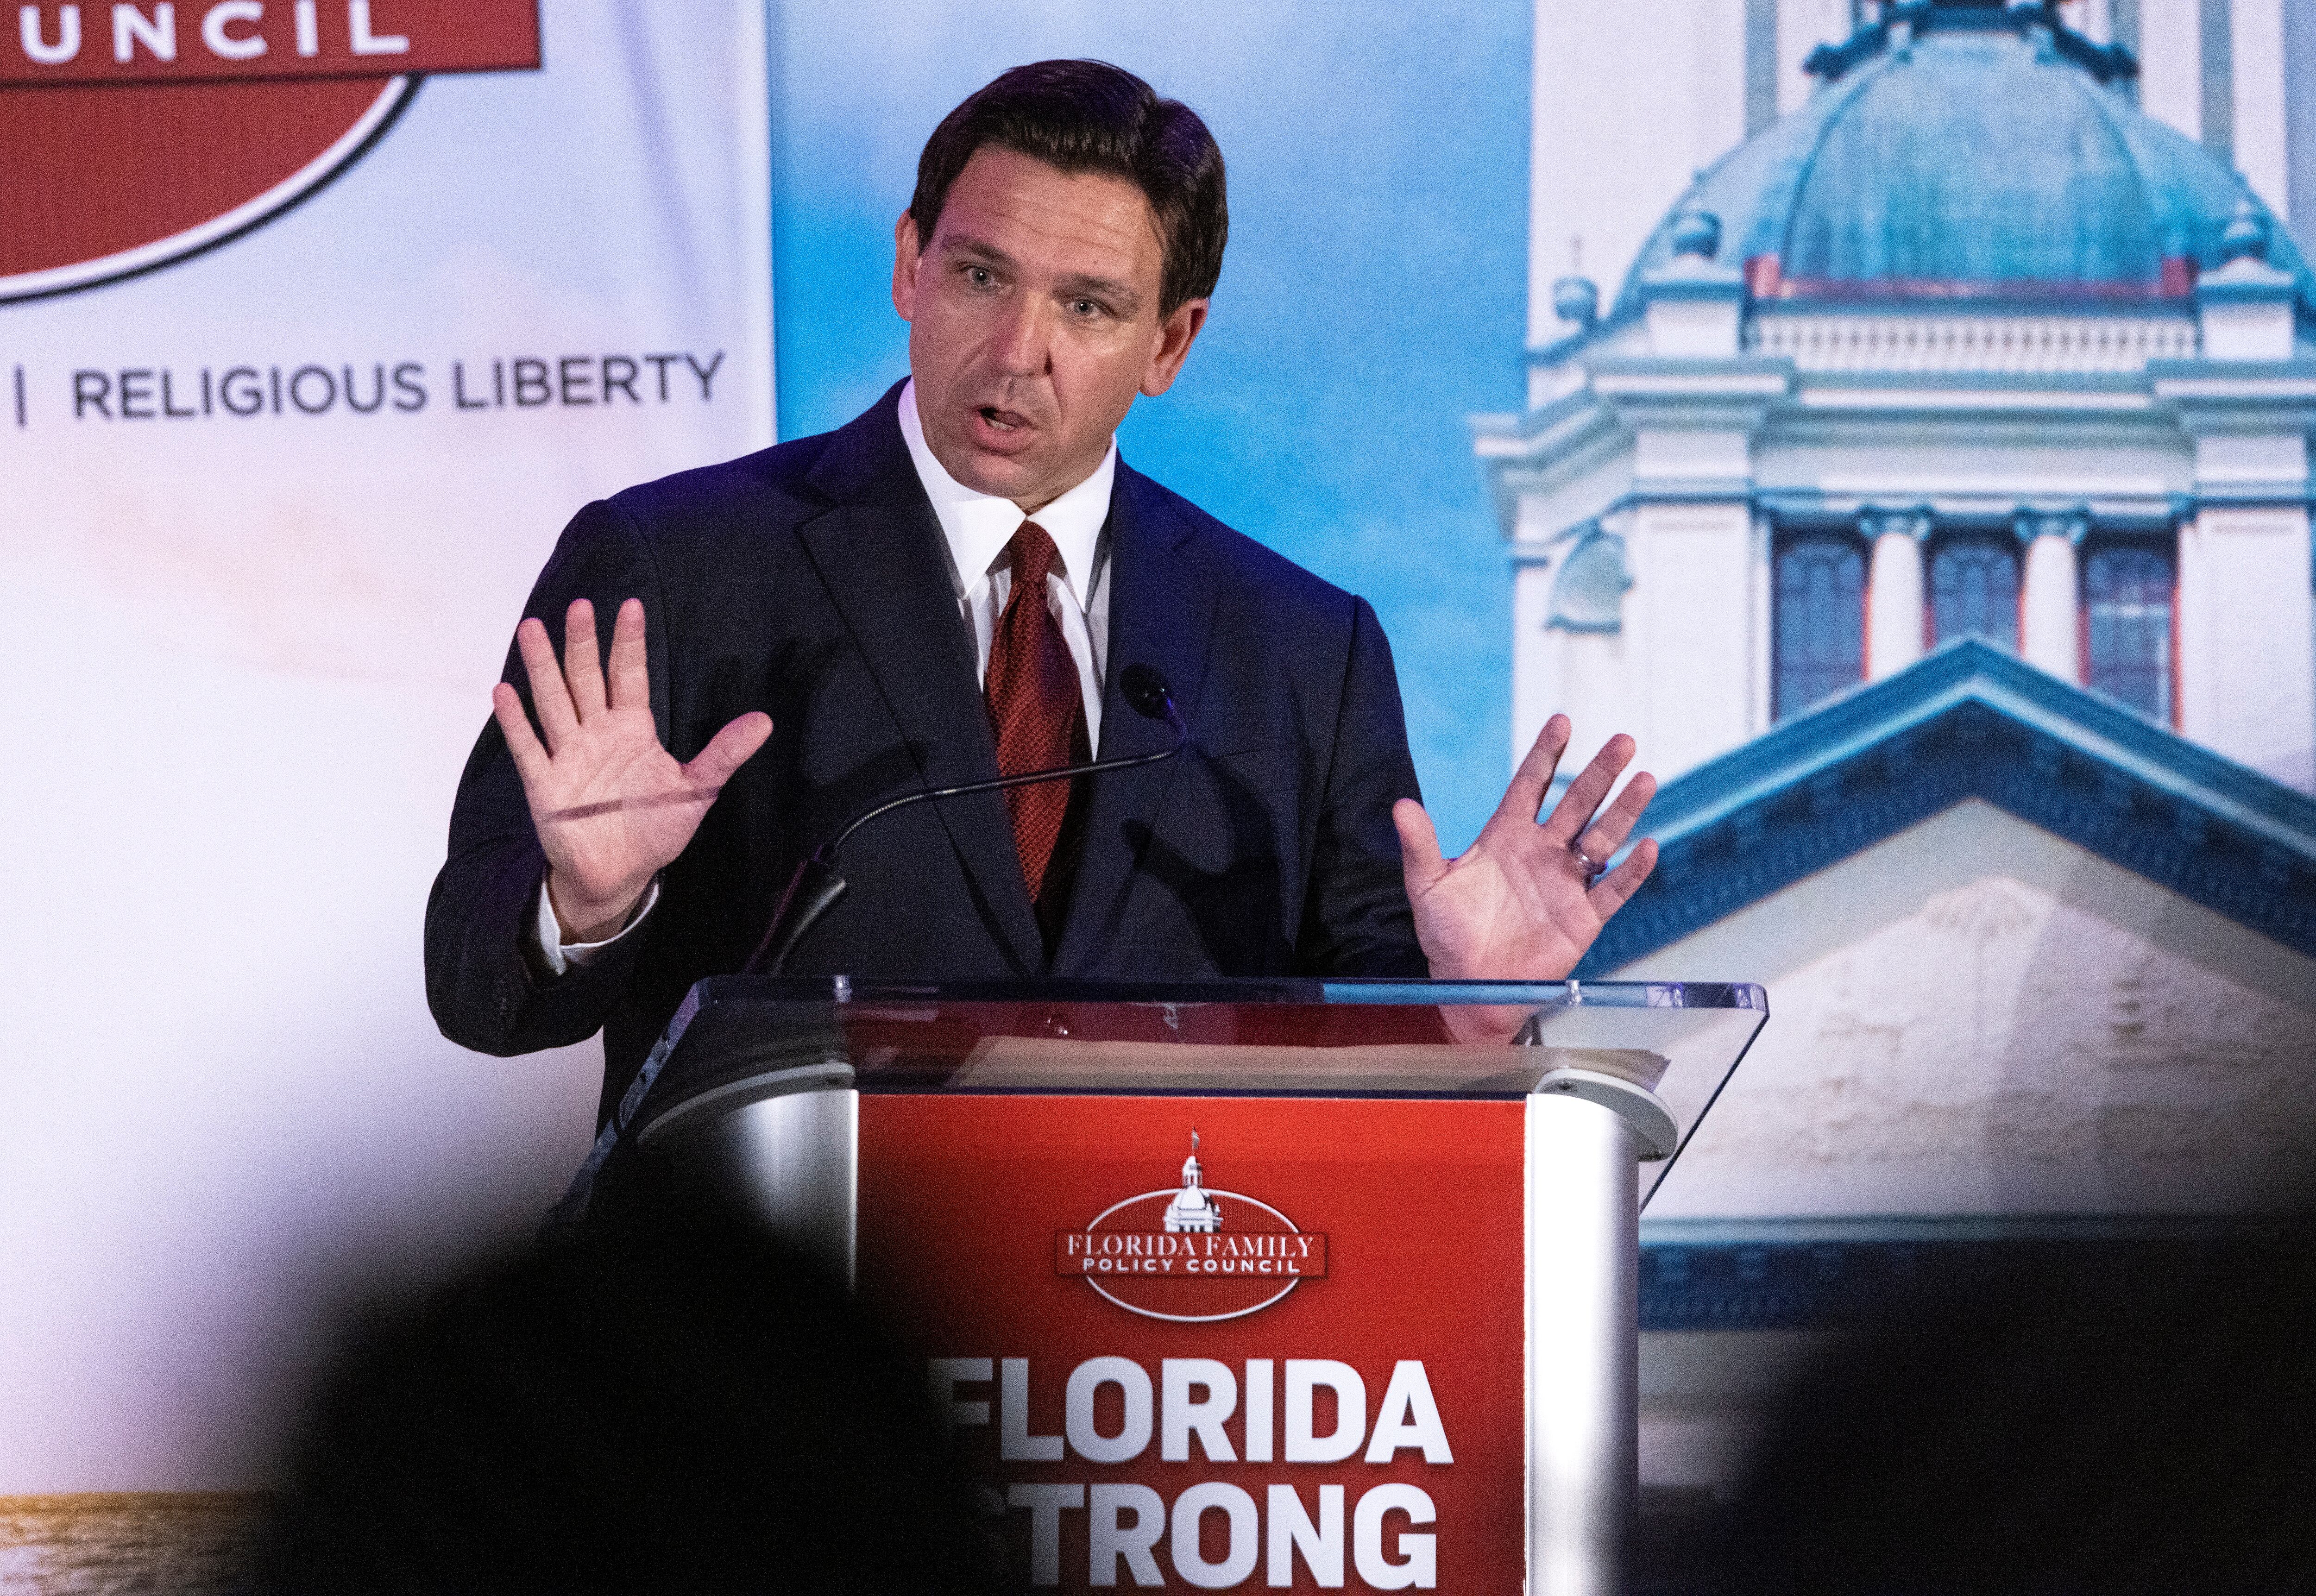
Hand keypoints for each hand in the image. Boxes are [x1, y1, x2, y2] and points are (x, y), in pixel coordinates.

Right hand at [493, 597, 770, 941]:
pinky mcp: (544, 783)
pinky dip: (516, 721)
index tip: (631, 607)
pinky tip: (503, 690)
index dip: (629, 643)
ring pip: (553, 702)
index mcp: (633, 729)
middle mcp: (597, 734)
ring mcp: (568, 755)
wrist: (620, 874)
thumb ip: (724, 754)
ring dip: (542, 667)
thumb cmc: (656, 829)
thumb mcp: (697, 790)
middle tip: (579, 606)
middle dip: (582, 644)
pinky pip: (528, 747)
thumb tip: (765, 721)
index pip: (629, 676)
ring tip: (531, 628)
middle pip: (587, 679)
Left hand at [1393, 715, 1657, 990]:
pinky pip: (1614, 890)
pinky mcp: (1583, 918)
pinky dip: (1632, 871)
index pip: (1531, 785)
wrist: (1469, 987)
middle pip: (1576, 803)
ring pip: (1602, 838)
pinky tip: (1648, 846)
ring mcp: (1565, 883)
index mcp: (1505, 837)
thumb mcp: (1427, 886)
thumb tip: (1400, 805)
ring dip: (1624, 811)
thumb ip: (1420, 845)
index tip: (1562, 721)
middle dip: (1599, 773)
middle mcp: (1542, 853)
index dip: (1546, 754)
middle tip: (1622, 741)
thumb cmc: (1447, 936)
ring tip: (1645, 779)